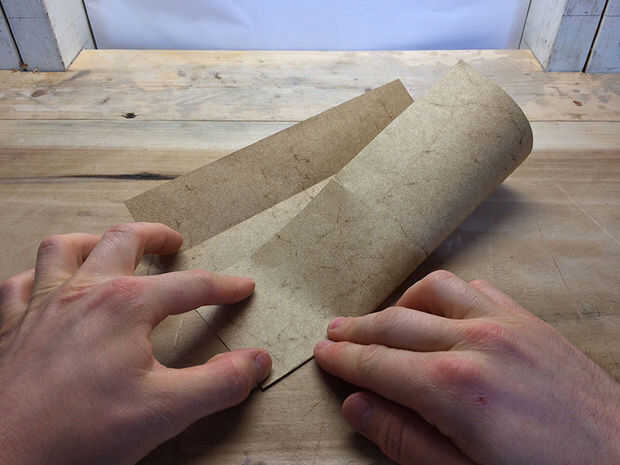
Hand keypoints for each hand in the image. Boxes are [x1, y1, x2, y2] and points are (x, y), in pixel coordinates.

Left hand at [0, 223, 270, 464]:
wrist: (5, 460)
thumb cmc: (80, 435)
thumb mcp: (167, 411)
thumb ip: (219, 383)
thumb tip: (257, 362)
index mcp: (125, 305)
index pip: (190, 286)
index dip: (222, 286)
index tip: (240, 288)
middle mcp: (83, 293)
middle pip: (123, 241)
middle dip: (155, 236)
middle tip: (173, 241)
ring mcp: (41, 306)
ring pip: (63, 249)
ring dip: (92, 241)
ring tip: (109, 246)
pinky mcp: (9, 328)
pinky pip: (18, 284)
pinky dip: (37, 276)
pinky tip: (47, 285)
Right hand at [314, 270, 619, 464]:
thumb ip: (404, 439)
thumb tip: (357, 407)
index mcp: (454, 387)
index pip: (377, 362)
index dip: (344, 358)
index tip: (323, 353)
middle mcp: (477, 342)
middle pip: (396, 323)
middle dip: (358, 329)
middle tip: (335, 333)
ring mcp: (506, 325)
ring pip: (433, 291)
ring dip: (400, 303)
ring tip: (383, 321)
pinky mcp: (530, 321)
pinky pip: (475, 289)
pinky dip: (445, 295)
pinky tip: (438, 312)